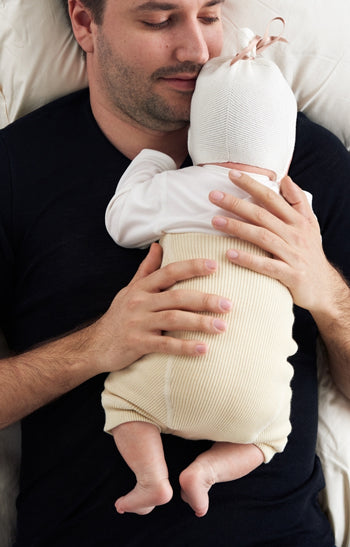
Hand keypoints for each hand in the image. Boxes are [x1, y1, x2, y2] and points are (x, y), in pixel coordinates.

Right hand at [91, 243, 231, 373]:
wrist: (95, 345)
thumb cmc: (118, 316)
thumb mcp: (130, 289)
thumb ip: (146, 269)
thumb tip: (157, 246)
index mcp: (142, 287)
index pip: (169, 272)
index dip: (192, 267)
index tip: (215, 266)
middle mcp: (140, 302)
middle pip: (177, 297)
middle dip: (205, 300)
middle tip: (228, 304)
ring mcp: (138, 323)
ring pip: (174, 319)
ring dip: (200, 323)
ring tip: (222, 327)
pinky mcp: (138, 344)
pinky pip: (165, 344)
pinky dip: (185, 347)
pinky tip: (203, 349)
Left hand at [209, 170, 337, 312]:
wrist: (324, 287)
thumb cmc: (310, 254)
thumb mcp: (310, 225)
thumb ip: (298, 201)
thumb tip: (285, 179)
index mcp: (298, 221)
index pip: (271, 197)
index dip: (252, 185)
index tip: (232, 174)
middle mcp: (296, 234)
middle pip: (262, 215)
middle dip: (236, 203)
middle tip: (213, 195)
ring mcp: (294, 254)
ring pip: (262, 237)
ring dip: (237, 227)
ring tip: (215, 221)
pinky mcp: (291, 275)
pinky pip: (266, 266)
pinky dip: (248, 259)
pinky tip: (230, 254)